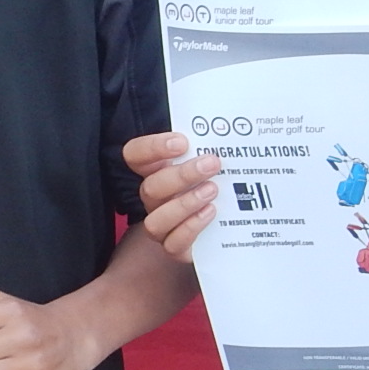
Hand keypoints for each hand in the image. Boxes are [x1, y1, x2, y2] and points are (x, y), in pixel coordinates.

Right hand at [124, 132, 220, 260]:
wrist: (230, 223)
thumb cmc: (218, 181)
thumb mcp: (213, 159)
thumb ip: (211, 144)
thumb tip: (233, 121)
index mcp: (156, 170)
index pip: (135, 154)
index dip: (152, 148)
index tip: (182, 142)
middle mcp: (154, 198)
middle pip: (149, 187)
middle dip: (181, 175)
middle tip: (212, 164)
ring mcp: (163, 224)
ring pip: (156, 220)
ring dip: (184, 204)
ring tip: (212, 190)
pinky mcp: (176, 248)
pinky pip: (172, 244)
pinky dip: (191, 227)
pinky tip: (211, 212)